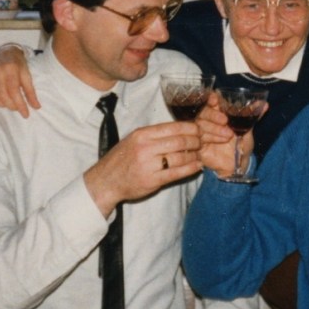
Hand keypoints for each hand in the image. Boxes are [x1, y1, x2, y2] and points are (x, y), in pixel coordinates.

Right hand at [0, 44, 40, 117]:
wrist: (5, 53)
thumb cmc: (18, 66)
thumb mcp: (27, 75)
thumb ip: (31, 92)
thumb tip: (36, 107)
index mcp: (10, 69)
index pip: (14, 91)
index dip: (20, 104)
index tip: (26, 114)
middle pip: (2, 95)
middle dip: (11, 105)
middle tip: (17, 108)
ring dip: (1, 104)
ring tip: (8, 103)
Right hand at [83, 121, 202, 213]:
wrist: (106, 181)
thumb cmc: (121, 160)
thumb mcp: (134, 140)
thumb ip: (154, 135)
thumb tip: (180, 128)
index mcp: (142, 134)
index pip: (173, 127)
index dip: (191, 128)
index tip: (200, 129)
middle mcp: (146, 147)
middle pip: (180, 140)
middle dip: (196, 140)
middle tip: (203, 142)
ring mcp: (150, 164)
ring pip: (181, 156)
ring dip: (195, 155)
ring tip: (200, 154)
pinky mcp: (153, 180)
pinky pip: (177, 173)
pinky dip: (191, 168)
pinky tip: (198, 166)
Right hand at [194, 94, 252, 176]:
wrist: (238, 165)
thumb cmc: (241, 145)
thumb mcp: (248, 130)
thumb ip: (253, 116)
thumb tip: (265, 104)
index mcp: (218, 114)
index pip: (210, 102)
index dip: (211, 99)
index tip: (215, 99)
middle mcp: (208, 121)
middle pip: (203, 112)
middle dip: (213, 115)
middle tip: (225, 120)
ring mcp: (201, 133)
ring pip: (200, 125)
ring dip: (214, 128)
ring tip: (228, 135)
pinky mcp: (198, 145)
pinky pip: (198, 138)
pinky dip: (209, 138)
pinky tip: (220, 141)